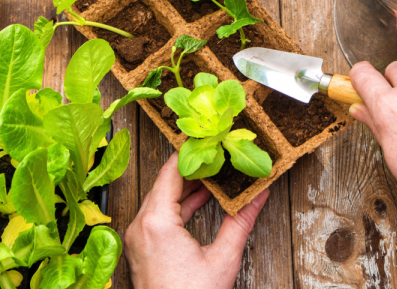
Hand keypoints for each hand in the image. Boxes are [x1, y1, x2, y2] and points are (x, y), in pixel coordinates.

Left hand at [125, 152, 268, 288]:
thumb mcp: (223, 259)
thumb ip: (241, 220)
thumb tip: (258, 193)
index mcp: (156, 222)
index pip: (172, 169)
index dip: (192, 150)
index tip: (210, 137)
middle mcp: (140, 226)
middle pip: (166, 180)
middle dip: (194, 165)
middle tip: (217, 151)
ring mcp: (137, 238)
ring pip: (162, 196)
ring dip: (187, 184)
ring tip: (214, 172)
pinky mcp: (141, 249)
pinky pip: (159, 214)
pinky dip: (179, 203)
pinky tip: (201, 198)